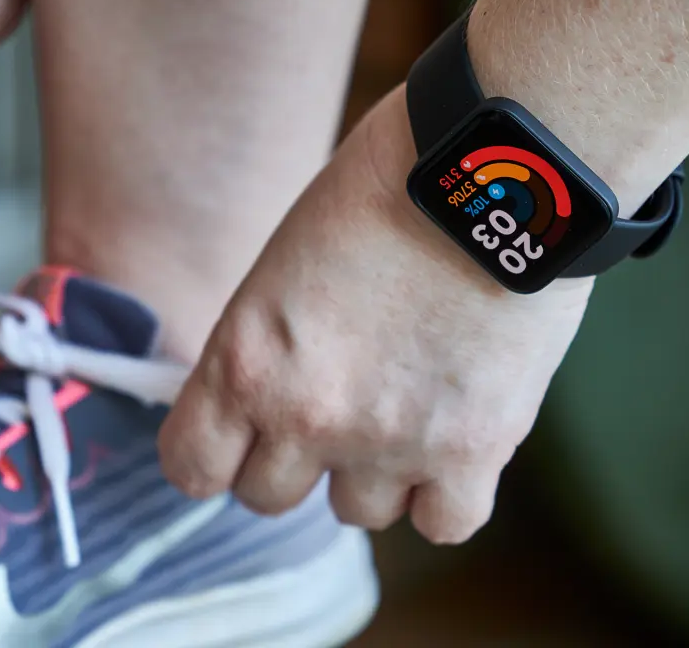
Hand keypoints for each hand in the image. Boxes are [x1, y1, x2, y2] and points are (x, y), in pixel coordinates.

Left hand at [158, 86, 593, 542]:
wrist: (496, 166)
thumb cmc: (388, 185)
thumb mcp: (285, 261)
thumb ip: (267, 345)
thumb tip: (268, 394)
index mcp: (245, 360)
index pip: (193, 468)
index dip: (214, 454)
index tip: (237, 438)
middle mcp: (306, 415)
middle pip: (268, 498)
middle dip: (292, 460)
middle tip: (330, 409)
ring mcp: (389, 442)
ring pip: (357, 513)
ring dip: (372, 474)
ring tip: (404, 408)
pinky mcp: (472, 450)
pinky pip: (443, 523)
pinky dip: (445, 495)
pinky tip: (453, 446)